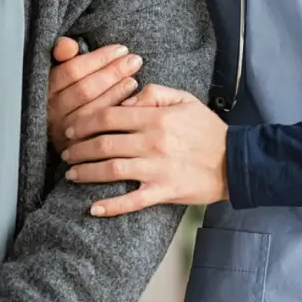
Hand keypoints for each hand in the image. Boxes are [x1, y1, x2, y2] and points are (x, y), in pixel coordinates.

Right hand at [48, 37, 144, 152]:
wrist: (67, 133)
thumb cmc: (68, 91)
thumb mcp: (62, 70)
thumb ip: (62, 53)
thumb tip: (68, 45)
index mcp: (46, 89)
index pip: (72, 70)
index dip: (99, 59)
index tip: (120, 49)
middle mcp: (50, 112)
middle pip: (84, 89)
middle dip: (112, 72)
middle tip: (134, 60)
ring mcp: (63, 132)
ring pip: (92, 109)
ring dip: (116, 91)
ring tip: (134, 78)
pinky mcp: (76, 148)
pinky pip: (99, 129)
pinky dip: (116, 111)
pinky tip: (131, 100)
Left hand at [59, 83, 228, 215]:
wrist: (235, 161)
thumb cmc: (208, 129)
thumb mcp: (185, 99)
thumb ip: (154, 93)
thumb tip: (126, 99)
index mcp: (155, 118)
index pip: (109, 116)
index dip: (84, 122)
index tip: (72, 128)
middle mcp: (152, 143)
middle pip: (103, 144)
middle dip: (78, 148)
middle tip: (65, 152)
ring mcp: (156, 169)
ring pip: (111, 170)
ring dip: (86, 172)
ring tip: (71, 174)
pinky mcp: (164, 191)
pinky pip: (132, 201)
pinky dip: (110, 206)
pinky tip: (93, 208)